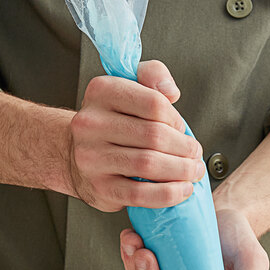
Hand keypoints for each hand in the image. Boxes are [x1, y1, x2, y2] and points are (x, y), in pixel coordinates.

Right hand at [69, 60, 203, 210]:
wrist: (74, 153)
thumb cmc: (112, 121)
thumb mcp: (130, 86)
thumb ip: (153, 75)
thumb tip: (170, 91)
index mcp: (102, 92)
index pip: (154, 103)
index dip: (176, 119)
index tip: (182, 128)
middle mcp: (91, 123)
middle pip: (155, 136)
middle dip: (185, 148)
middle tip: (195, 154)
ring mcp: (92, 157)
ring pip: (149, 164)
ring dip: (181, 171)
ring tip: (192, 171)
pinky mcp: (100, 187)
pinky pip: (141, 193)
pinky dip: (168, 194)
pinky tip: (182, 190)